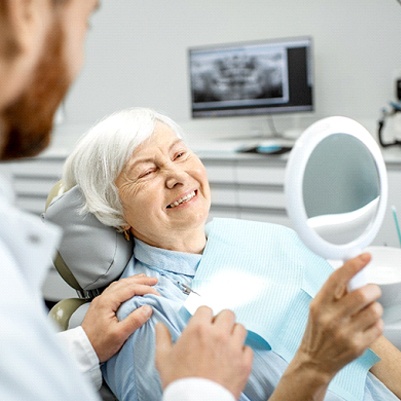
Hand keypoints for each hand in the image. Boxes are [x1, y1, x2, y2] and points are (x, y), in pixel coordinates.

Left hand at [81, 273, 158, 362]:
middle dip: (141, 280)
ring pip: (119, 284)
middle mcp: (103, 298)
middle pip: (125, 283)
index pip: (130, 289)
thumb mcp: (119, 335)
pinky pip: (115, 289)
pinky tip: (130, 287)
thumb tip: (148, 308)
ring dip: (133, 281)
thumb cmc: (99, 345)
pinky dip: (126, 285)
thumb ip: (134, 320)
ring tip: (145, 280)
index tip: (156, 294)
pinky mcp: (100, 305)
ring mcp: (100, 301)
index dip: (145, 289)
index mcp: (107, 302)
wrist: (81, 351)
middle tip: (154, 280)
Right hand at [155, 306, 252, 399]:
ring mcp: (233, 348)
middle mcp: (218, 334)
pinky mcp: (244, 363)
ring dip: (233, 334)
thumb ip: (162, 337)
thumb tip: (159, 325)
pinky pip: (248, 349)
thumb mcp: (163, 358)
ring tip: (226, 344)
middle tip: (216, 332)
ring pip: (240, 328)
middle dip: (222, 321)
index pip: (206, 309)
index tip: (203, 324)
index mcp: (198, 329)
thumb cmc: (179, 382)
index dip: (204, 316)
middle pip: (228, 314)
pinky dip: (242, 352)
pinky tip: (233, 359)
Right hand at [296, 253, 382, 380]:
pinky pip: (378, 326)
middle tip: (371, 291)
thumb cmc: (317, 330)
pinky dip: (376, 323)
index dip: (353, 265)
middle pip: (363, 294)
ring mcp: (345, 333)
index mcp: (319, 303)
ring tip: (367, 311)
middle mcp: (331, 317)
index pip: (337, 278)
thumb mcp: (317, 307)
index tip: (365, 256)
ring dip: (375, 307)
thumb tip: (351, 269)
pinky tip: (365, 326)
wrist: (315, 360)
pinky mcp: (358, 346)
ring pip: (374, 310)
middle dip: (372, 289)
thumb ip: (334, 291)